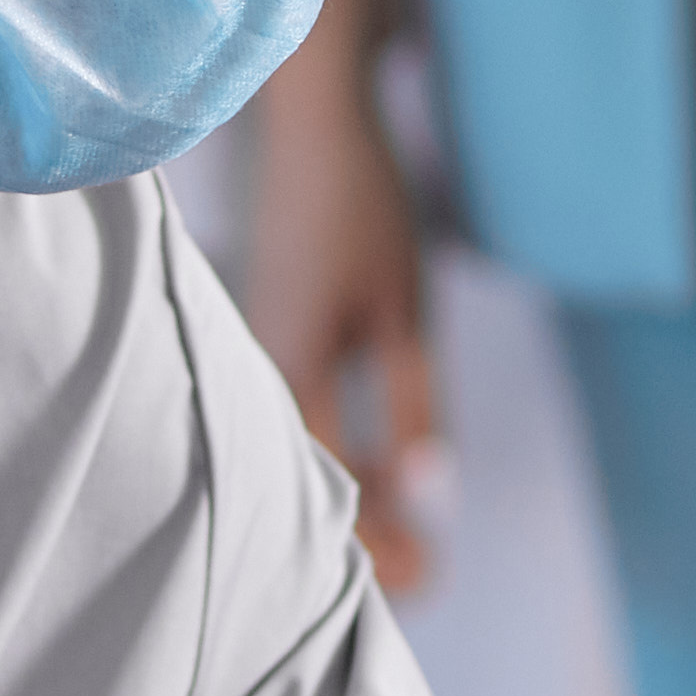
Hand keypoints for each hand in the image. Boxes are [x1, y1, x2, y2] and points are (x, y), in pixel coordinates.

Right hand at [237, 49, 445, 595]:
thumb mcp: (402, 306)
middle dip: (368, 538)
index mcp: (292, 376)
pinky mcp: (272, 335)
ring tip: (412, 534)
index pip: (330, 494)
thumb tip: (427, 490)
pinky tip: (378, 463)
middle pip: (310, 485)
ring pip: (304, 453)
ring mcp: (262, 355)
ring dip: (355, 495)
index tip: (433, 573)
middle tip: (430, 573)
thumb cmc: (359, 206)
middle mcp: (263, 376)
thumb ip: (413, 398)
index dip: (379, 547)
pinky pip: (302, 417)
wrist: (310, 121)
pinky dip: (340, 452)